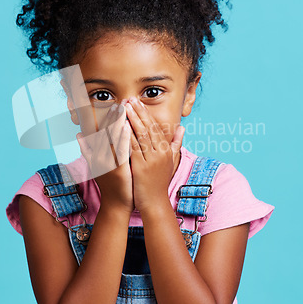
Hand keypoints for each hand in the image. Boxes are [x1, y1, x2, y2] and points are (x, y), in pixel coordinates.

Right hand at [76, 101, 133, 212]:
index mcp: (94, 153)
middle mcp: (98, 156)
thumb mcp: (95, 165)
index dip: (100, 116)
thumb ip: (87, 149)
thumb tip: (78, 135)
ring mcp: (107, 162)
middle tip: (117, 101)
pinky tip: (128, 126)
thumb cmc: (109, 184)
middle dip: (109, 116)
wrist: (116, 204)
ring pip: (111, 138)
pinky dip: (123, 137)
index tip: (106, 103)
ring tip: (122, 107)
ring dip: (116, 121)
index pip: (96, 130)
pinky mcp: (117, 168)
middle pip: (102, 131)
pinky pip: (120, 149)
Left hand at [124, 97, 184, 212]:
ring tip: (123, 107)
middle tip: (129, 99)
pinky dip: (126, 135)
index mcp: (166, 150)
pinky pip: (133, 148)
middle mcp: (161, 152)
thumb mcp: (171, 162)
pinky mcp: (142, 167)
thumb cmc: (160, 183)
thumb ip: (176, 144)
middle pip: (148, 127)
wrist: (155, 204)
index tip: (137, 102)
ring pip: (140, 134)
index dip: (146, 114)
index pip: (155, 127)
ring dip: (131, 119)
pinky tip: (120, 126)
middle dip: (138, 112)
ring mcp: (152, 159)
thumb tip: (182, 128)